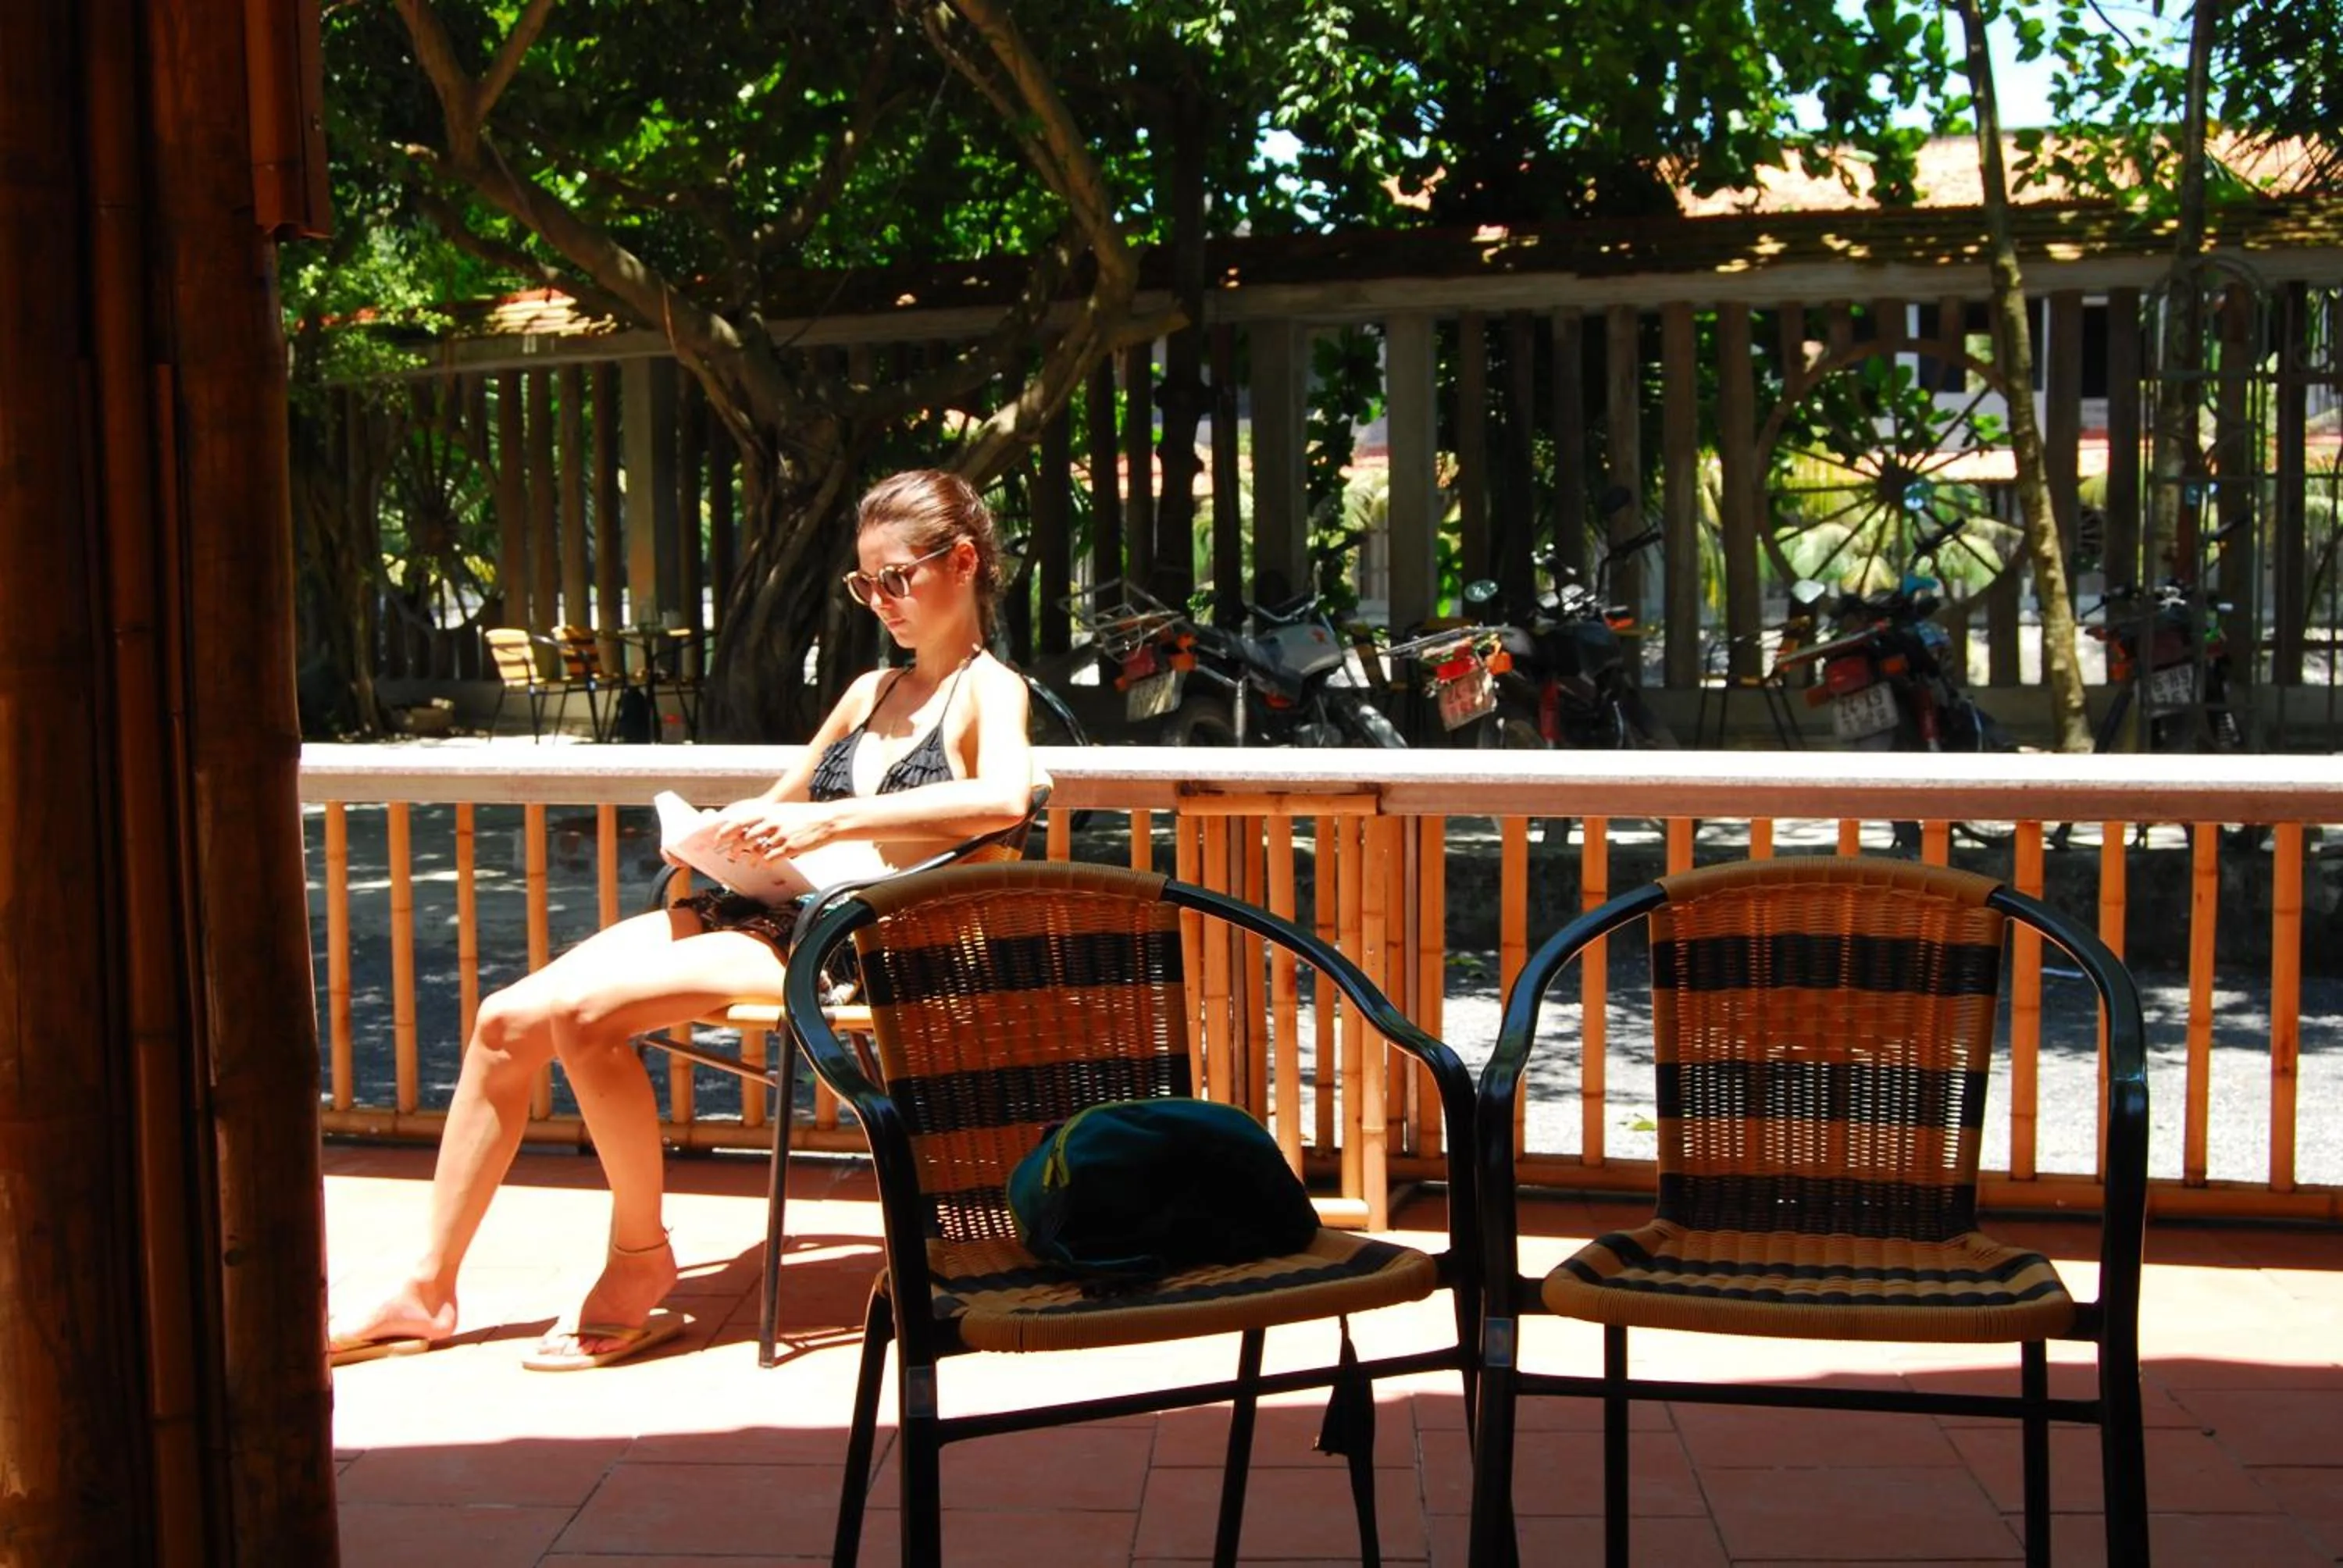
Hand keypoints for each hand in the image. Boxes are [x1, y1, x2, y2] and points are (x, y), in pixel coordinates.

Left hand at [712, 799, 835, 859]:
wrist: (827, 820)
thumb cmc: (805, 816)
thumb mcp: (783, 811)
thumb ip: (766, 818)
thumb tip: (750, 827)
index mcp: (769, 812)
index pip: (740, 821)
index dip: (726, 831)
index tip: (718, 837)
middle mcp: (772, 822)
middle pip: (745, 837)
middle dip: (734, 847)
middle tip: (730, 854)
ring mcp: (781, 835)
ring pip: (756, 849)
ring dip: (749, 857)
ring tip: (747, 861)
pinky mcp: (790, 847)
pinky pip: (771, 858)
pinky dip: (764, 862)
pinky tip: (764, 864)